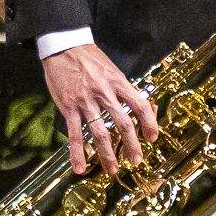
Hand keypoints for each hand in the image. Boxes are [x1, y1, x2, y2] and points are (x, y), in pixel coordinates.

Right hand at [43, 42, 157, 176]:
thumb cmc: (90, 58)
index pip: (140, 105)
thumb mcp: (112, 69)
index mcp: (118, 82)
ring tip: (112, 169)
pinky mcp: (69, 107)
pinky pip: (75, 134)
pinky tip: (79, 167)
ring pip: (100, 133)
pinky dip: (78, 153)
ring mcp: (86, 102)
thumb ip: (123, 88)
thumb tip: (139, 105)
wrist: (64, 46)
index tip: (152, 138)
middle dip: (131, 145)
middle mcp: (105, 93)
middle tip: (136, 160)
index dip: (149, 123)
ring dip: (107, 154)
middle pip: (123, 124)